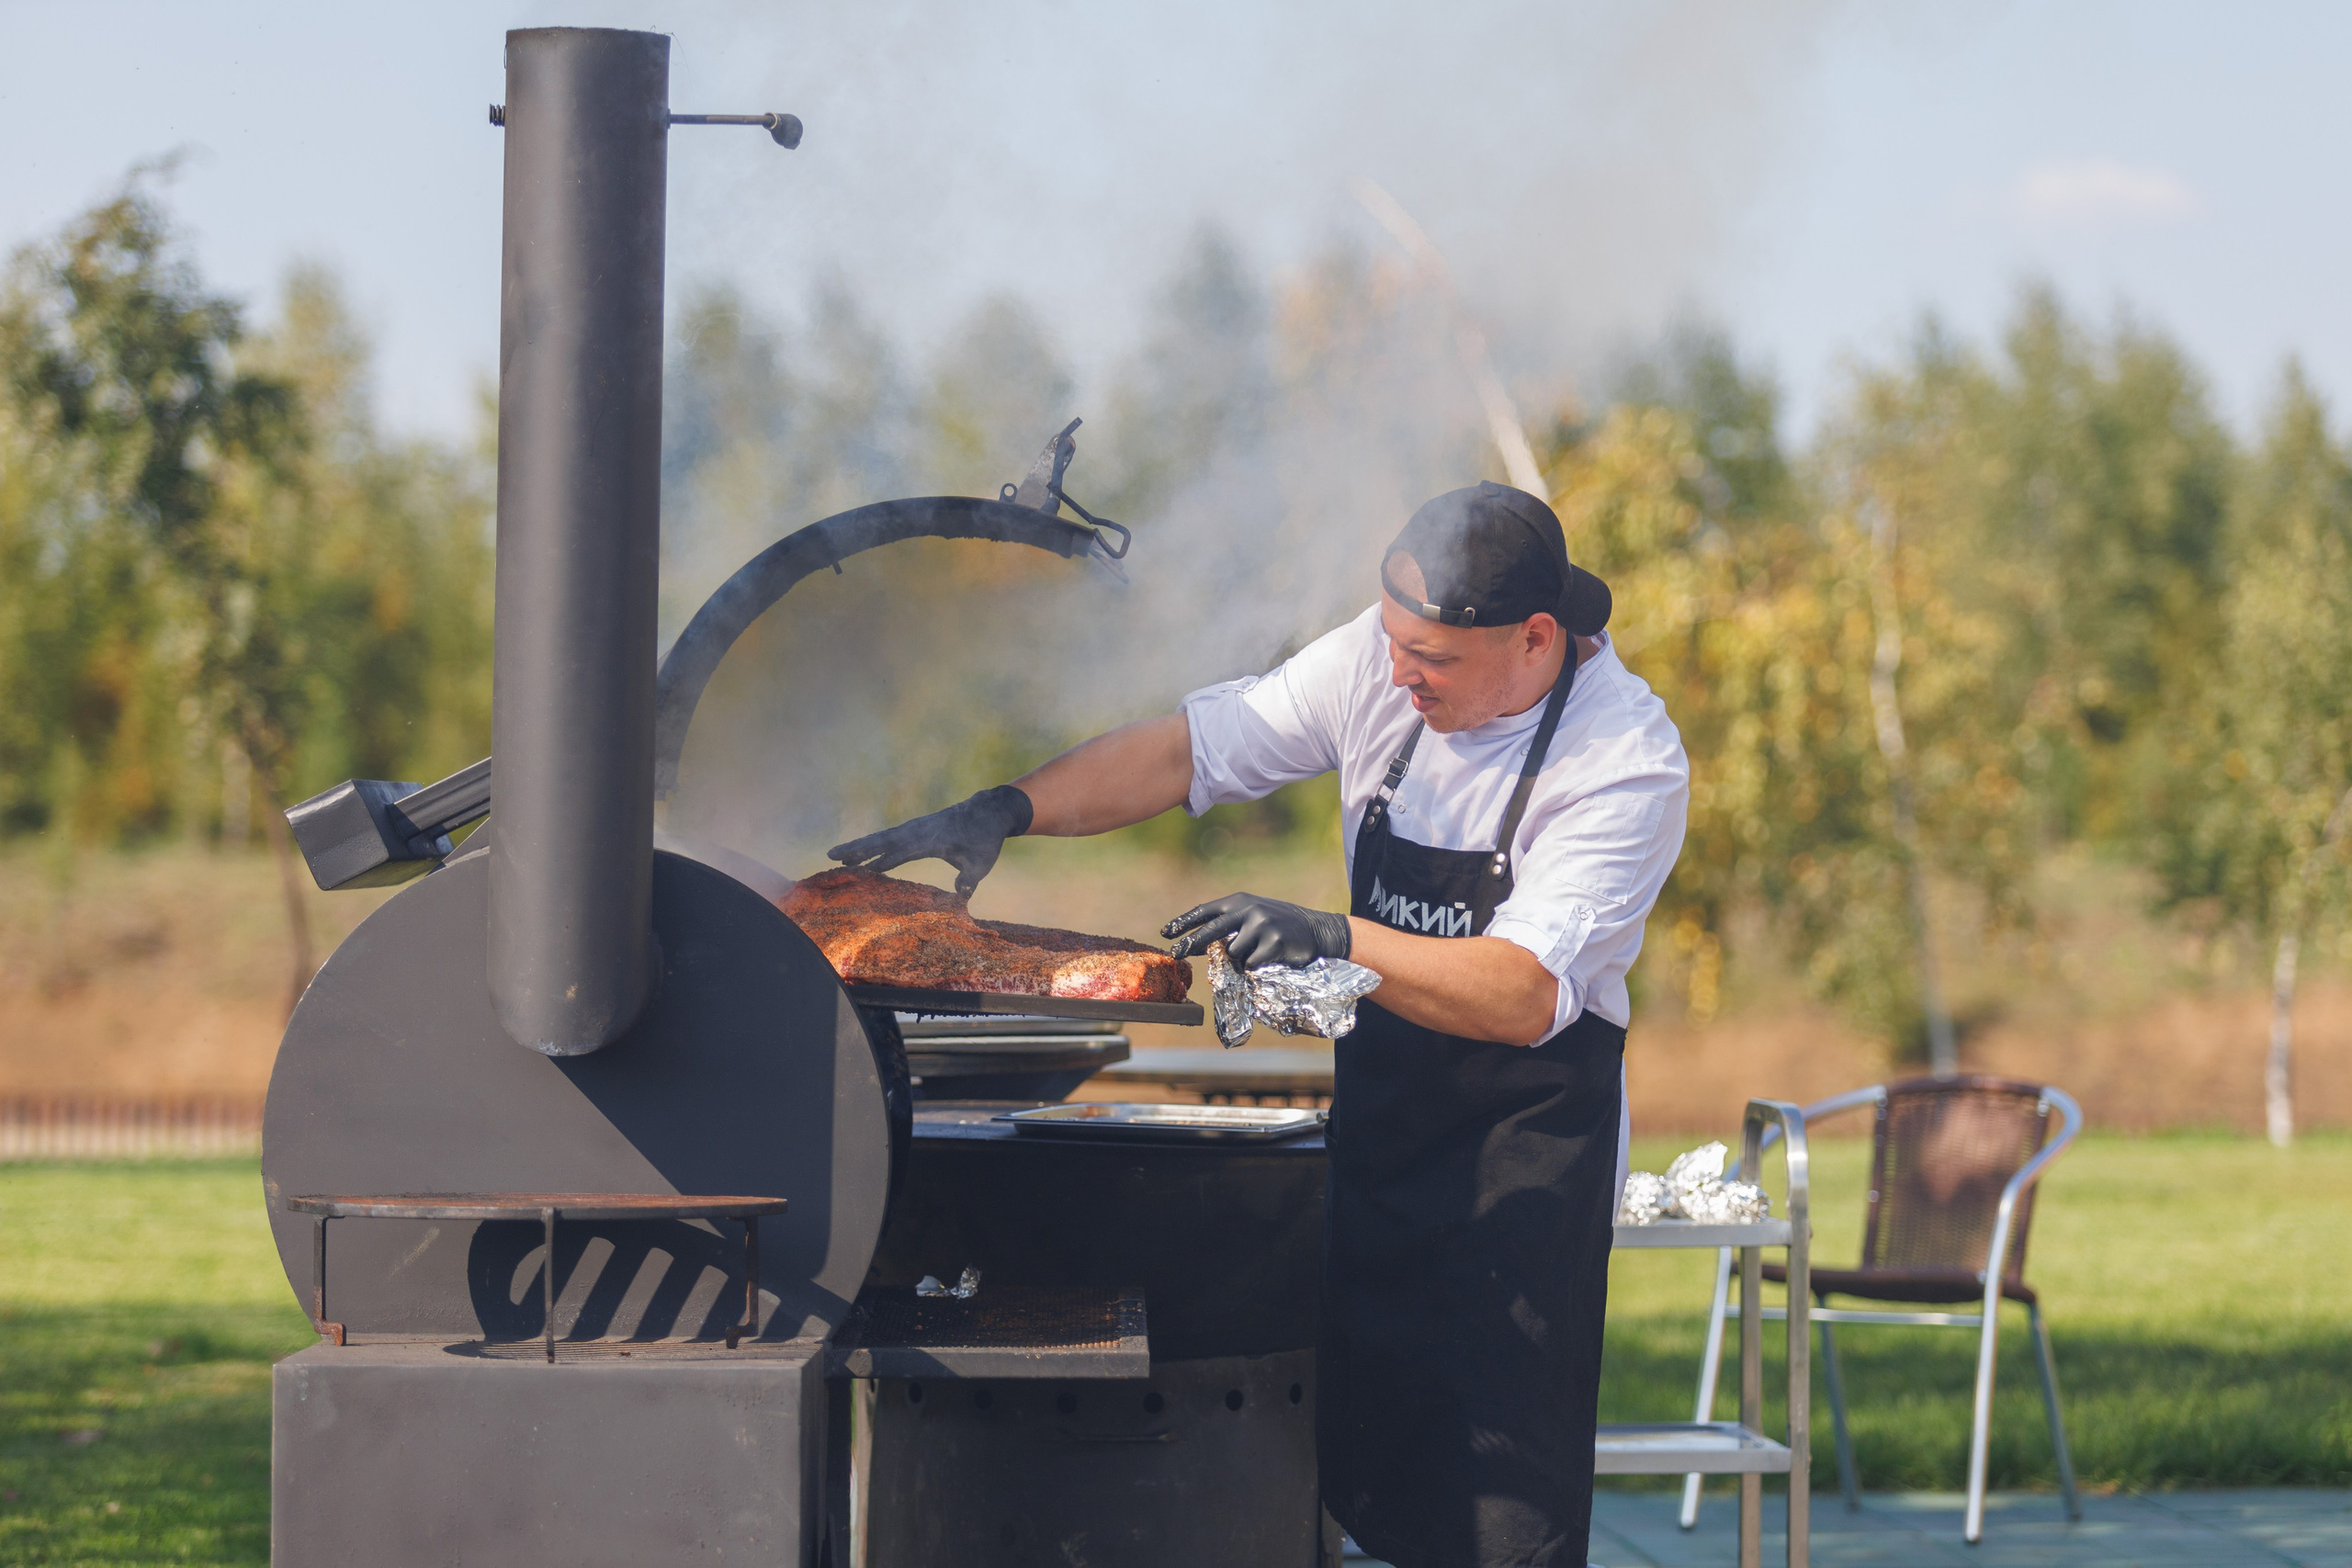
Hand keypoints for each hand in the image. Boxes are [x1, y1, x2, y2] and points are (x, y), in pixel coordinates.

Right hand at [828, 785, 1033, 897]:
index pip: (902, 852)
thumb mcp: (982, 863)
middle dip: (857, 849)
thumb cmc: (984, 840)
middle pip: (883, 841)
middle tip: (831, 856)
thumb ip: (970, 878)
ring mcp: (915, 828)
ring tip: (837, 856)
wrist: (989, 812)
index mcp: (931, 840)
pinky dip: (872, 843)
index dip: (883, 861)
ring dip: (859, 846)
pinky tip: (859, 851)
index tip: (862, 871)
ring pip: (882, 837)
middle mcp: (918, 832)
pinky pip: (889, 836)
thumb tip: (963, 895)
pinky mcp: (915, 829)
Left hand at [1162, 892, 1351, 967]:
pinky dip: (1255, 965)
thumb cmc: (1278, 924)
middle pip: (1210, 931)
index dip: (1183, 922)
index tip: (1165, 933)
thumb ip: (1227, 925)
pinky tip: (1270, 957)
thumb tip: (1195, 944)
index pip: (1205, 911)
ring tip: (1258, 951)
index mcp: (1239, 901)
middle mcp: (1248, 909)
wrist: (1315, 929)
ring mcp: (1262, 925)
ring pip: (1232, 952)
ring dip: (1240, 958)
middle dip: (1190, 944)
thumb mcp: (1251, 915)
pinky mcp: (1274, 942)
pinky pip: (1250, 964)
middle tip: (1174, 954)